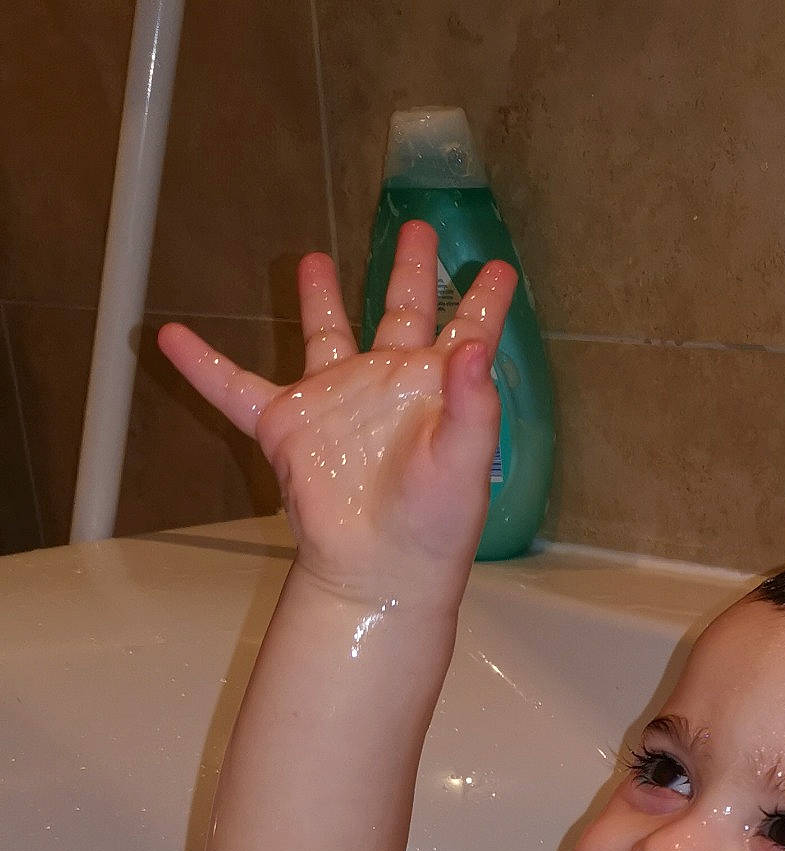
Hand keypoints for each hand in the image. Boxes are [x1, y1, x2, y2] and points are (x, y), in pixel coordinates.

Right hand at [158, 221, 513, 604]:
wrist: (381, 572)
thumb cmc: (434, 526)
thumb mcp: (463, 463)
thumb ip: (473, 405)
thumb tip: (475, 347)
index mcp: (433, 391)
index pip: (466, 334)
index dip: (482, 302)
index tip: (499, 267)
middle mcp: (387, 386)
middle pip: (400, 313)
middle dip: (408, 272)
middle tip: (416, 228)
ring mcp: (336, 402)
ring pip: (324, 335)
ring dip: (319, 298)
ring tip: (312, 257)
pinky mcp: (288, 428)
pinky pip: (234, 390)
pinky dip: (203, 366)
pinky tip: (171, 336)